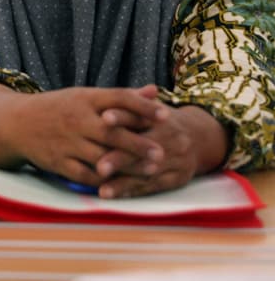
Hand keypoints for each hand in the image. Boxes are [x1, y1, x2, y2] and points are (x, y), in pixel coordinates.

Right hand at [6, 86, 167, 186]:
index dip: (143, 106)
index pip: (117, 99)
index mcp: (84, 98)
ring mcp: (66, 141)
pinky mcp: (58, 162)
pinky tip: (121, 183)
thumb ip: (121, 97)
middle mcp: (75, 119)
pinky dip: (104, 181)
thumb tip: (155, 91)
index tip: (166, 116)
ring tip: (150, 171)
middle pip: (112, 131)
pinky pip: (85, 174)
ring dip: (127, 166)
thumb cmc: (58, 108)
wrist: (14, 123)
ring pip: (101, 156)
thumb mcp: (85, 97)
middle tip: (162, 153)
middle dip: (138, 143)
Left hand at [93, 100, 229, 197]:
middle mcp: (171, 139)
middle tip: (100, 167)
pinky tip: (114, 195)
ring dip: (124, 183)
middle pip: (142, 150)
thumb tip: (103, 108)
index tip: (104, 118)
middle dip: (120, 159)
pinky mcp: (178, 178)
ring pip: (147, 173)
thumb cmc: (159, 120)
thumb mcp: (148, 108)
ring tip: (103, 190)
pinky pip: (153, 186)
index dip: (121, 116)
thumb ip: (127, 105)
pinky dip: (132, 191)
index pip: (138, 115)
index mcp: (160, 118)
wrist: (200, 137)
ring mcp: (177, 160)